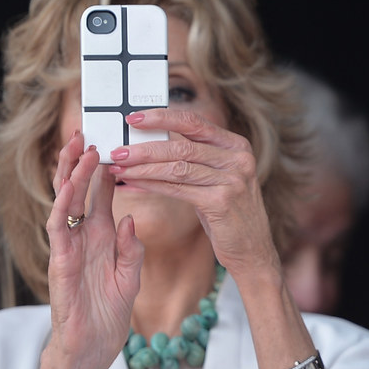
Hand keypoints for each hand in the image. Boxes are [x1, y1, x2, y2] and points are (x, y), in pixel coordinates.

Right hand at [44, 131, 145, 368]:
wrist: (90, 353)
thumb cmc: (106, 319)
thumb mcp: (129, 280)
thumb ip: (131, 250)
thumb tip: (130, 218)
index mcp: (101, 240)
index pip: (100, 197)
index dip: (104, 170)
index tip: (112, 141)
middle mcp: (82, 239)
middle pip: (79, 191)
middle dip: (80, 161)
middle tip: (86, 130)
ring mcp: (68, 250)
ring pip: (65, 202)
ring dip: (70, 174)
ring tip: (77, 147)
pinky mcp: (59, 264)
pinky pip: (58, 230)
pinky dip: (62, 207)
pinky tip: (68, 187)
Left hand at [106, 108, 278, 275]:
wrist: (251, 250)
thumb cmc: (227, 213)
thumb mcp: (218, 178)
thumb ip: (196, 159)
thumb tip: (152, 143)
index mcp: (237, 145)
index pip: (194, 122)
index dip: (161, 118)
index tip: (133, 118)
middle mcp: (238, 158)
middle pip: (181, 145)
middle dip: (144, 147)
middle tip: (117, 150)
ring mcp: (232, 180)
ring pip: (177, 167)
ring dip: (142, 167)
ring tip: (118, 168)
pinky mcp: (222, 202)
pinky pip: (177, 189)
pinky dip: (151, 185)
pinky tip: (133, 183)